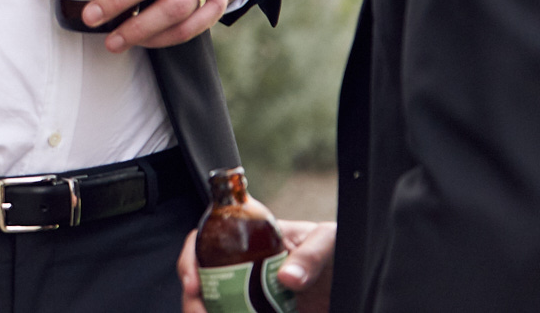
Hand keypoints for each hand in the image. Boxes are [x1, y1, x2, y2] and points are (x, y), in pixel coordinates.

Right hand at [179, 219, 335, 312]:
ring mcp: (246, 290)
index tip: (194, 283)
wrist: (350, 279)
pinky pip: (232, 312)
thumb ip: (311, 255)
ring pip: (212, 301)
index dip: (191, 258)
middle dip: (193, 298)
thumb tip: (286, 278)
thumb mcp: (327, 242)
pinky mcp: (258, 311)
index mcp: (250, 235)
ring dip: (203, 311)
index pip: (206, 237)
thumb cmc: (338, 250)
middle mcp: (240, 262)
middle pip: (201, 276)